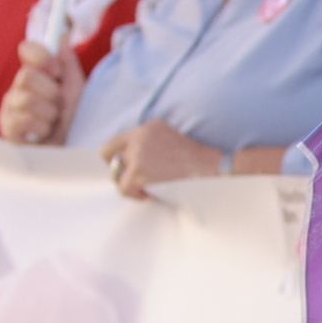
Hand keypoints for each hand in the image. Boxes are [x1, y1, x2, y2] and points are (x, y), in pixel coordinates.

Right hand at [0, 43, 80, 143]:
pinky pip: (22, 119)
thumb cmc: (74, 123)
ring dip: (49, 113)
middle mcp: (18, 89)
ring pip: (26, 99)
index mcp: (35, 75)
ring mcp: (9, 109)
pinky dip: (41, 127)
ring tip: (53, 123)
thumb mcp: (76, 91)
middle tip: (58, 107)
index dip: (42, 56)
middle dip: (50, 94)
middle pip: (26, 75)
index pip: (28, 50)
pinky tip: (43, 134)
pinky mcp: (7, 130)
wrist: (71, 152)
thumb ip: (68, 64)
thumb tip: (63, 38)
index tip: (56, 71)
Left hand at [98, 118, 221, 198]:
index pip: (117, 140)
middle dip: (120, 172)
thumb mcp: (172, 140)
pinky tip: (150, 195)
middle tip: (134, 182)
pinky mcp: (139, 171)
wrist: (210, 168)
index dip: (116, 157)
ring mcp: (138, 153)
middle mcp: (140, 136)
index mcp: (149, 127)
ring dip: (130, 185)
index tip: (122, 169)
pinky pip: (124, 188)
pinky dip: (135, 195)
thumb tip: (132, 162)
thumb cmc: (197, 161)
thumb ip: (150, 144)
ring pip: (117, 174)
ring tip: (147, 190)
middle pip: (110, 156)